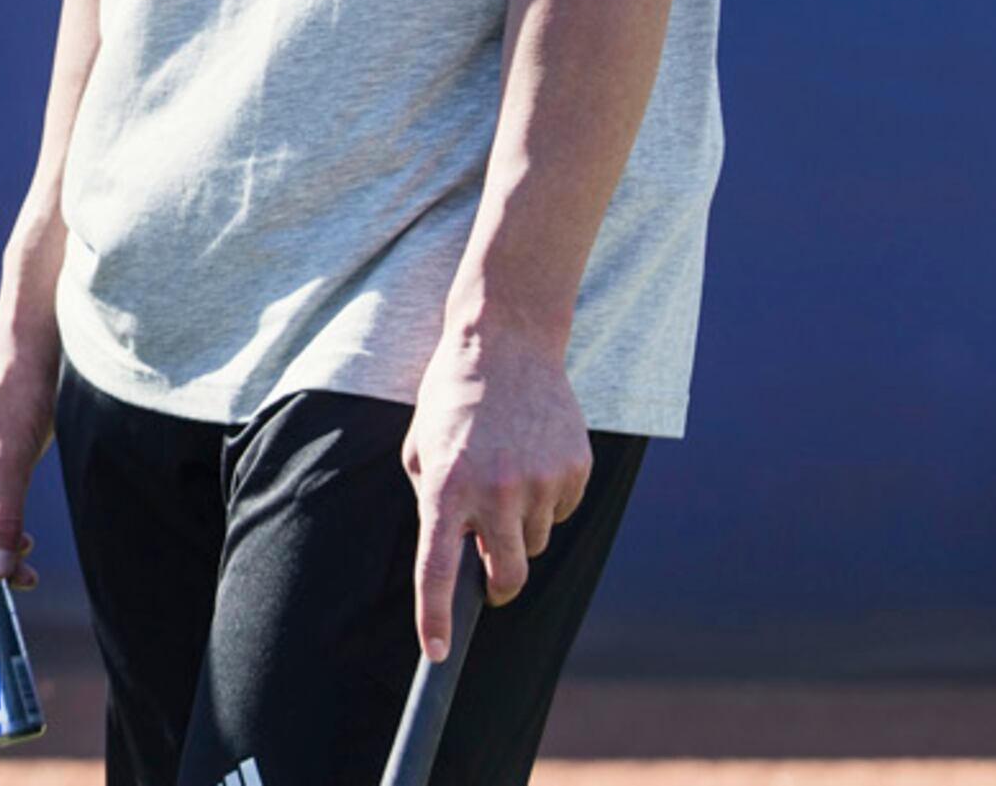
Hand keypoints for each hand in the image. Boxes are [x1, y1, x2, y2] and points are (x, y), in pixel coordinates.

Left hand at [403, 327, 589, 659]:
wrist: (506, 341)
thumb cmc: (453, 396)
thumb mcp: (421, 446)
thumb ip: (434, 500)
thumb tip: (454, 552)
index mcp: (446, 487)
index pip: (438, 571)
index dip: (436, 619)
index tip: (437, 654)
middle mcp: (494, 490)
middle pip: (506, 577)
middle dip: (498, 585)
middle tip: (490, 573)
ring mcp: (540, 480)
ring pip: (535, 541)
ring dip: (520, 526)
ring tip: (506, 472)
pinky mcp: (574, 468)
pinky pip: (561, 509)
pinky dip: (548, 497)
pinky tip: (533, 455)